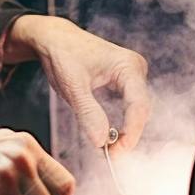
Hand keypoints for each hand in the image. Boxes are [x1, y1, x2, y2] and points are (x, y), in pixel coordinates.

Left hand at [4, 15, 150, 151]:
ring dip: (125, 131)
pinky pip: (127, 107)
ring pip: (135, 111)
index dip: (132, 132)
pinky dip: (120, 123)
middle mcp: (134, 69)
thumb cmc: (62, 55)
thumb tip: (100, 142)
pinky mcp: (124, 81)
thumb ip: (88, 113)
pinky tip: (108, 136)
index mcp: (127, 65)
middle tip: (110, 156)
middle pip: (140, 110)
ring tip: (108, 150)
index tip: (117, 153)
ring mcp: (131, 75)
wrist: (54, 38)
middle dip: (128, 135)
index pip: (138, 105)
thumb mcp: (72, 86)